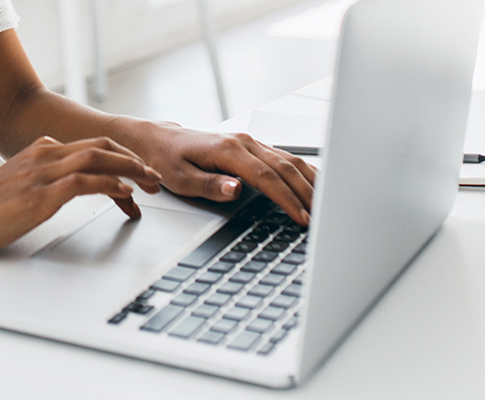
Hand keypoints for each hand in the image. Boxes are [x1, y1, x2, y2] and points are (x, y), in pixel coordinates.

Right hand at [0, 136, 163, 257]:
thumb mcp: (17, 186)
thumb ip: (41, 180)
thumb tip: (67, 189)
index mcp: (38, 151)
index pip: (90, 145)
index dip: (120, 156)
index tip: (137, 171)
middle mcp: (43, 155)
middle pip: (101, 145)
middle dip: (133, 159)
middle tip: (154, 176)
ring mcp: (42, 173)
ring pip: (98, 158)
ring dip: (130, 169)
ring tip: (150, 184)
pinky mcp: (41, 194)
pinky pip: (85, 182)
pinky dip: (111, 185)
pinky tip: (126, 194)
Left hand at [127, 121, 317, 224]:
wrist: (158, 140)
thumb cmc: (166, 160)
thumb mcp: (180, 179)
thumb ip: (209, 185)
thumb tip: (236, 189)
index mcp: (228, 150)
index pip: (267, 177)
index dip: (288, 199)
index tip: (302, 217)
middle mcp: (244, 142)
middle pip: (286, 167)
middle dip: (306, 194)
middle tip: (322, 219)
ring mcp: (250, 142)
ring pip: (290, 160)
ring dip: (310, 182)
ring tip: (326, 205)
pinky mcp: (252, 147)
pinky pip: (284, 158)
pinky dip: (303, 172)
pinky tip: (314, 184)